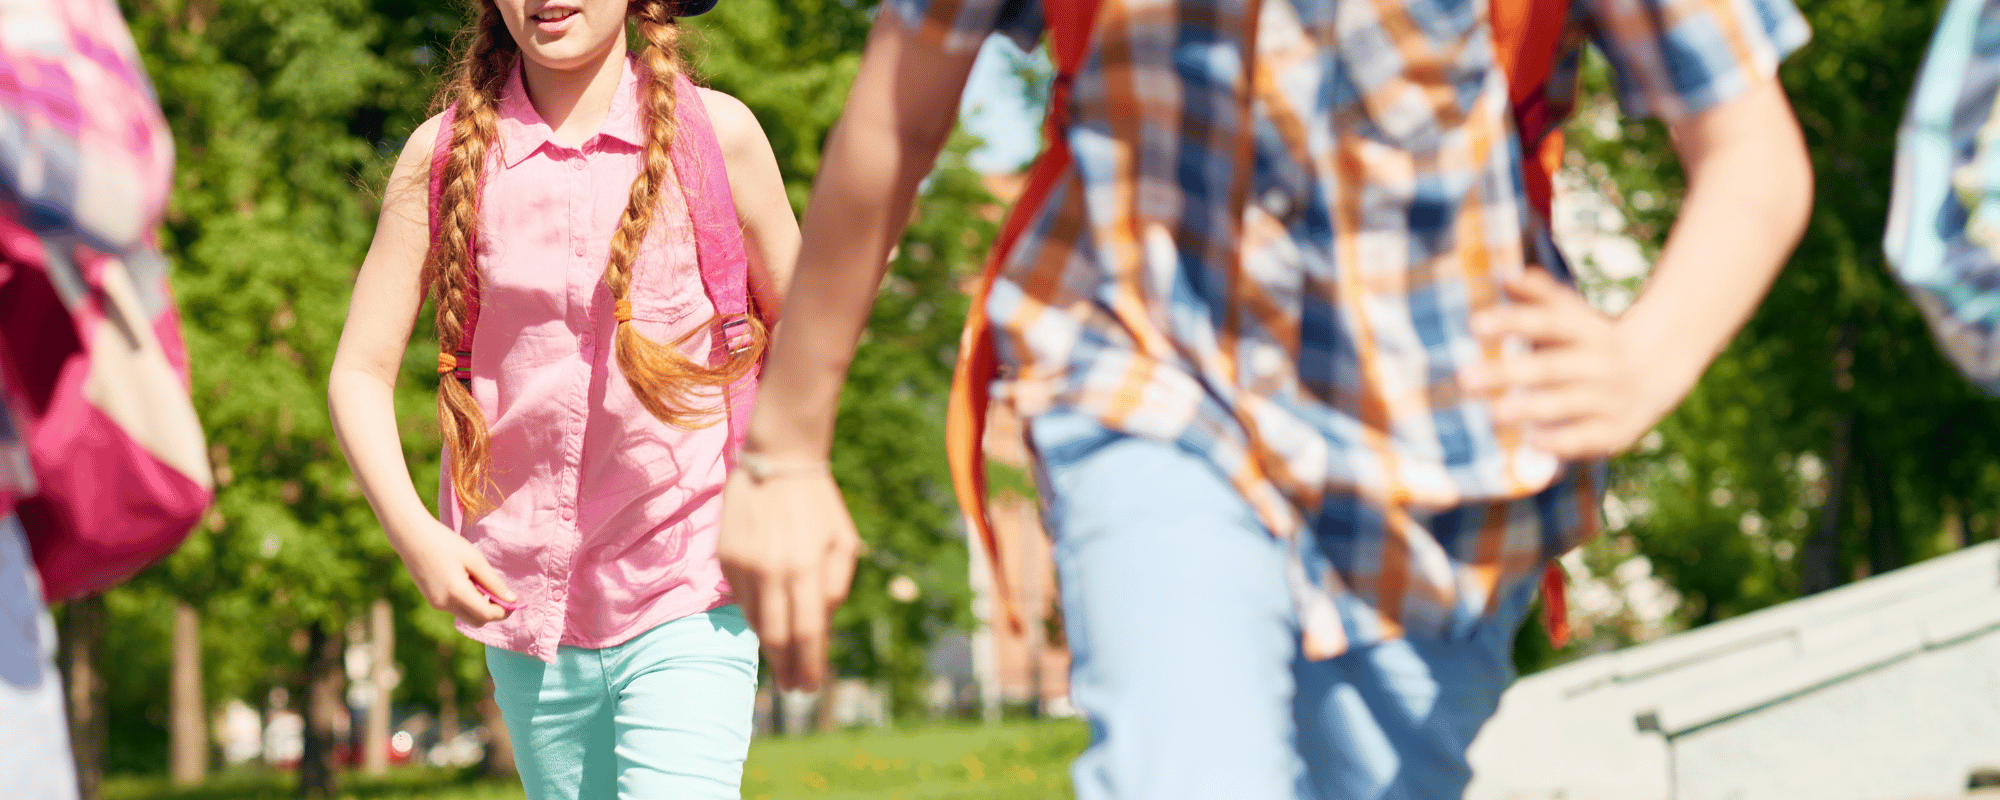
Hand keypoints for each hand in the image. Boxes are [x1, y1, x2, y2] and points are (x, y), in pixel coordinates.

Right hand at [393, 518, 516, 626]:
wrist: (412, 537)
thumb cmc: (445, 543)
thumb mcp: (474, 559)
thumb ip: (493, 582)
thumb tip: (511, 600)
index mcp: (457, 593)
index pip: (487, 615)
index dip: (503, 611)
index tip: (513, 601)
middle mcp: (445, 604)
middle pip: (477, 621)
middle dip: (491, 612)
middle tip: (498, 593)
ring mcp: (436, 604)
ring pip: (465, 615)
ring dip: (478, 606)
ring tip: (478, 580)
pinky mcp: (431, 600)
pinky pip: (455, 608)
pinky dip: (466, 602)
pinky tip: (465, 581)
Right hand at [717, 465, 860, 691]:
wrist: (778, 459)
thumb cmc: (819, 505)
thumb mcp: (844, 544)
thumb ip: (835, 589)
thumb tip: (820, 628)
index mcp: (807, 567)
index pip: (807, 632)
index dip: (809, 664)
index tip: (810, 687)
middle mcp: (772, 570)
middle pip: (776, 636)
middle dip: (787, 667)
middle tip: (794, 687)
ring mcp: (743, 564)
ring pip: (754, 620)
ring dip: (769, 644)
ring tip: (782, 660)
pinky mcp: (725, 556)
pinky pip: (739, 598)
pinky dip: (753, 614)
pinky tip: (765, 621)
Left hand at [1463, 268, 1667, 459]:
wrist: (1657, 372)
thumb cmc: (1594, 341)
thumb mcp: (1574, 315)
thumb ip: (1540, 296)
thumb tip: (1505, 277)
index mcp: (1586, 330)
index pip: (1548, 322)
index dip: (1514, 321)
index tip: (1475, 323)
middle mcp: (1599, 363)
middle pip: (1551, 366)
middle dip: (1508, 373)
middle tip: (1466, 379)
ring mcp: (1610, 397)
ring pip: (1569, 402)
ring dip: (1532, 408)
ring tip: (1494, 414)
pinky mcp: (1617, 429)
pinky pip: (1588, 436)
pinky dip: (1562, 441)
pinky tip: (1532, 444)